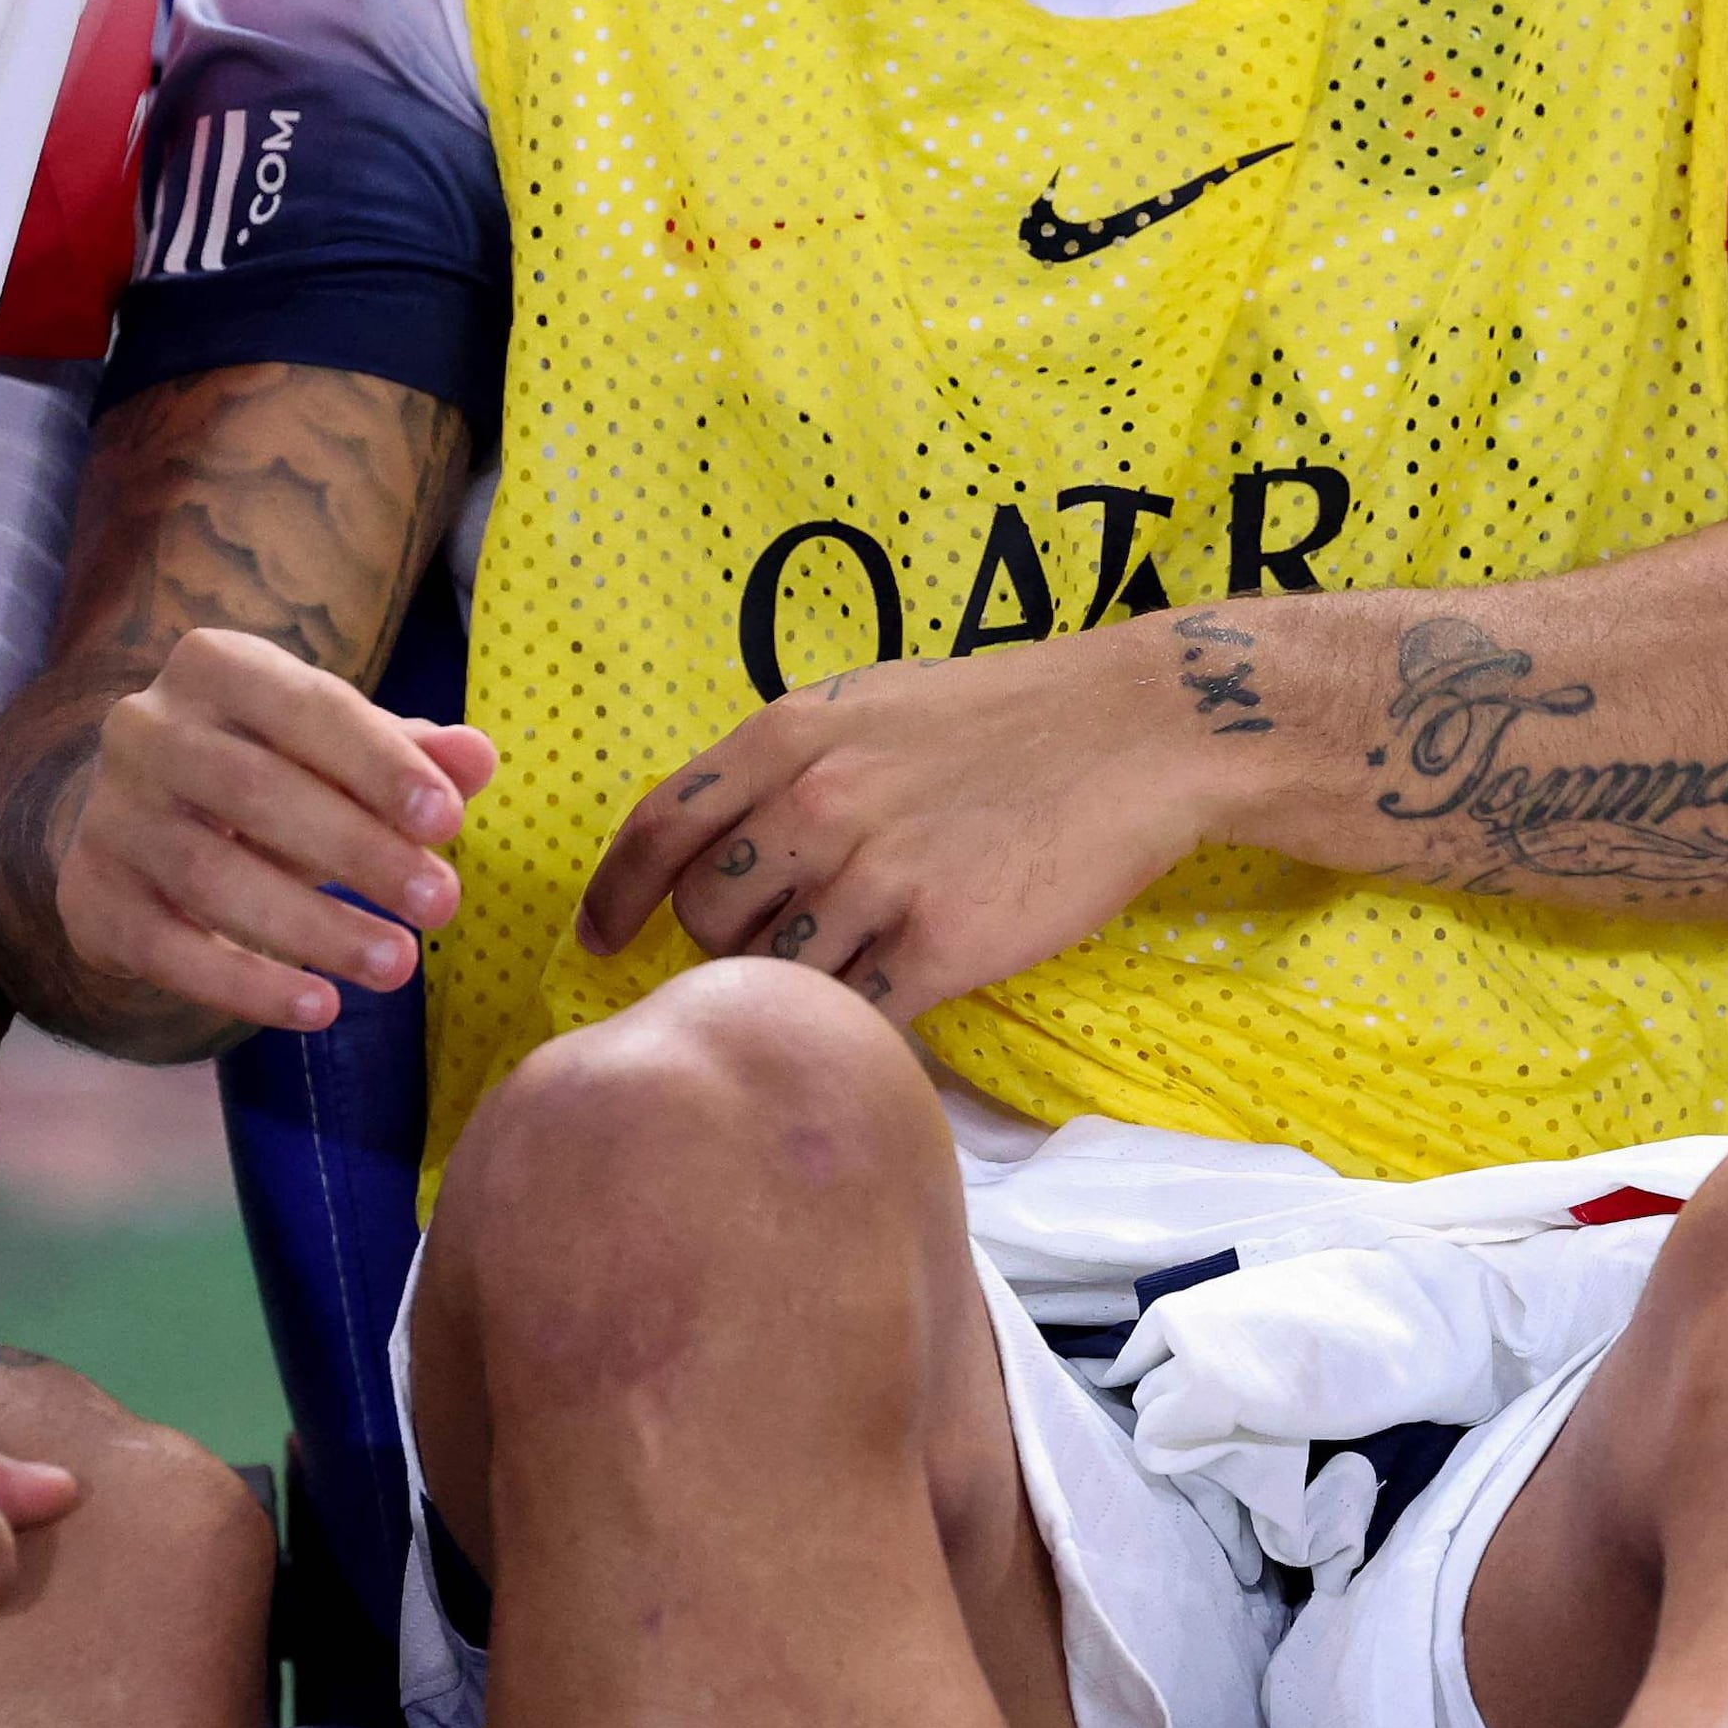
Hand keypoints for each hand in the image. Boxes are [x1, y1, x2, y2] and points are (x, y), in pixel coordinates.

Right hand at [44, 625, 498, 1030]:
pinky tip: (319, 1007)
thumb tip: (479, 760)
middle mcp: (146, 727)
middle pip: (257, 790)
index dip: (378, 763)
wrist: (133, 825)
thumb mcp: (333, 751)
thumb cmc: (263, 772)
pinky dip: (246, 984)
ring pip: (212, 875)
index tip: (449, 820)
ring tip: (398, 966)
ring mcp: (110, 814)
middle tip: (441, 905)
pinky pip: (168, 948)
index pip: (306, 706)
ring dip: (314, 927)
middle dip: (358, 850)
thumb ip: (407, 752)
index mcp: (215, 666)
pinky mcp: (90, 897)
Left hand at [577, 627, 1248, 1021]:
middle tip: (767, 945)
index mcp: (786, 737)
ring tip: (837, 969)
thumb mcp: (865, 704)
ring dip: (788, 986)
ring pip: (772, 972)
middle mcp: (814, 805)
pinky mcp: (938, 943)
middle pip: (706, 913)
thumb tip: (712, 827)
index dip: (615, 895)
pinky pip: (856, 1012)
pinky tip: (883, 1006)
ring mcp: (874, 877)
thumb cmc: (998, 717)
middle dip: (719, 942)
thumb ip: (784, 762)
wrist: (1128, 734)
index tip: (599, 940)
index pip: (657, 827)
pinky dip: (855, 1023)